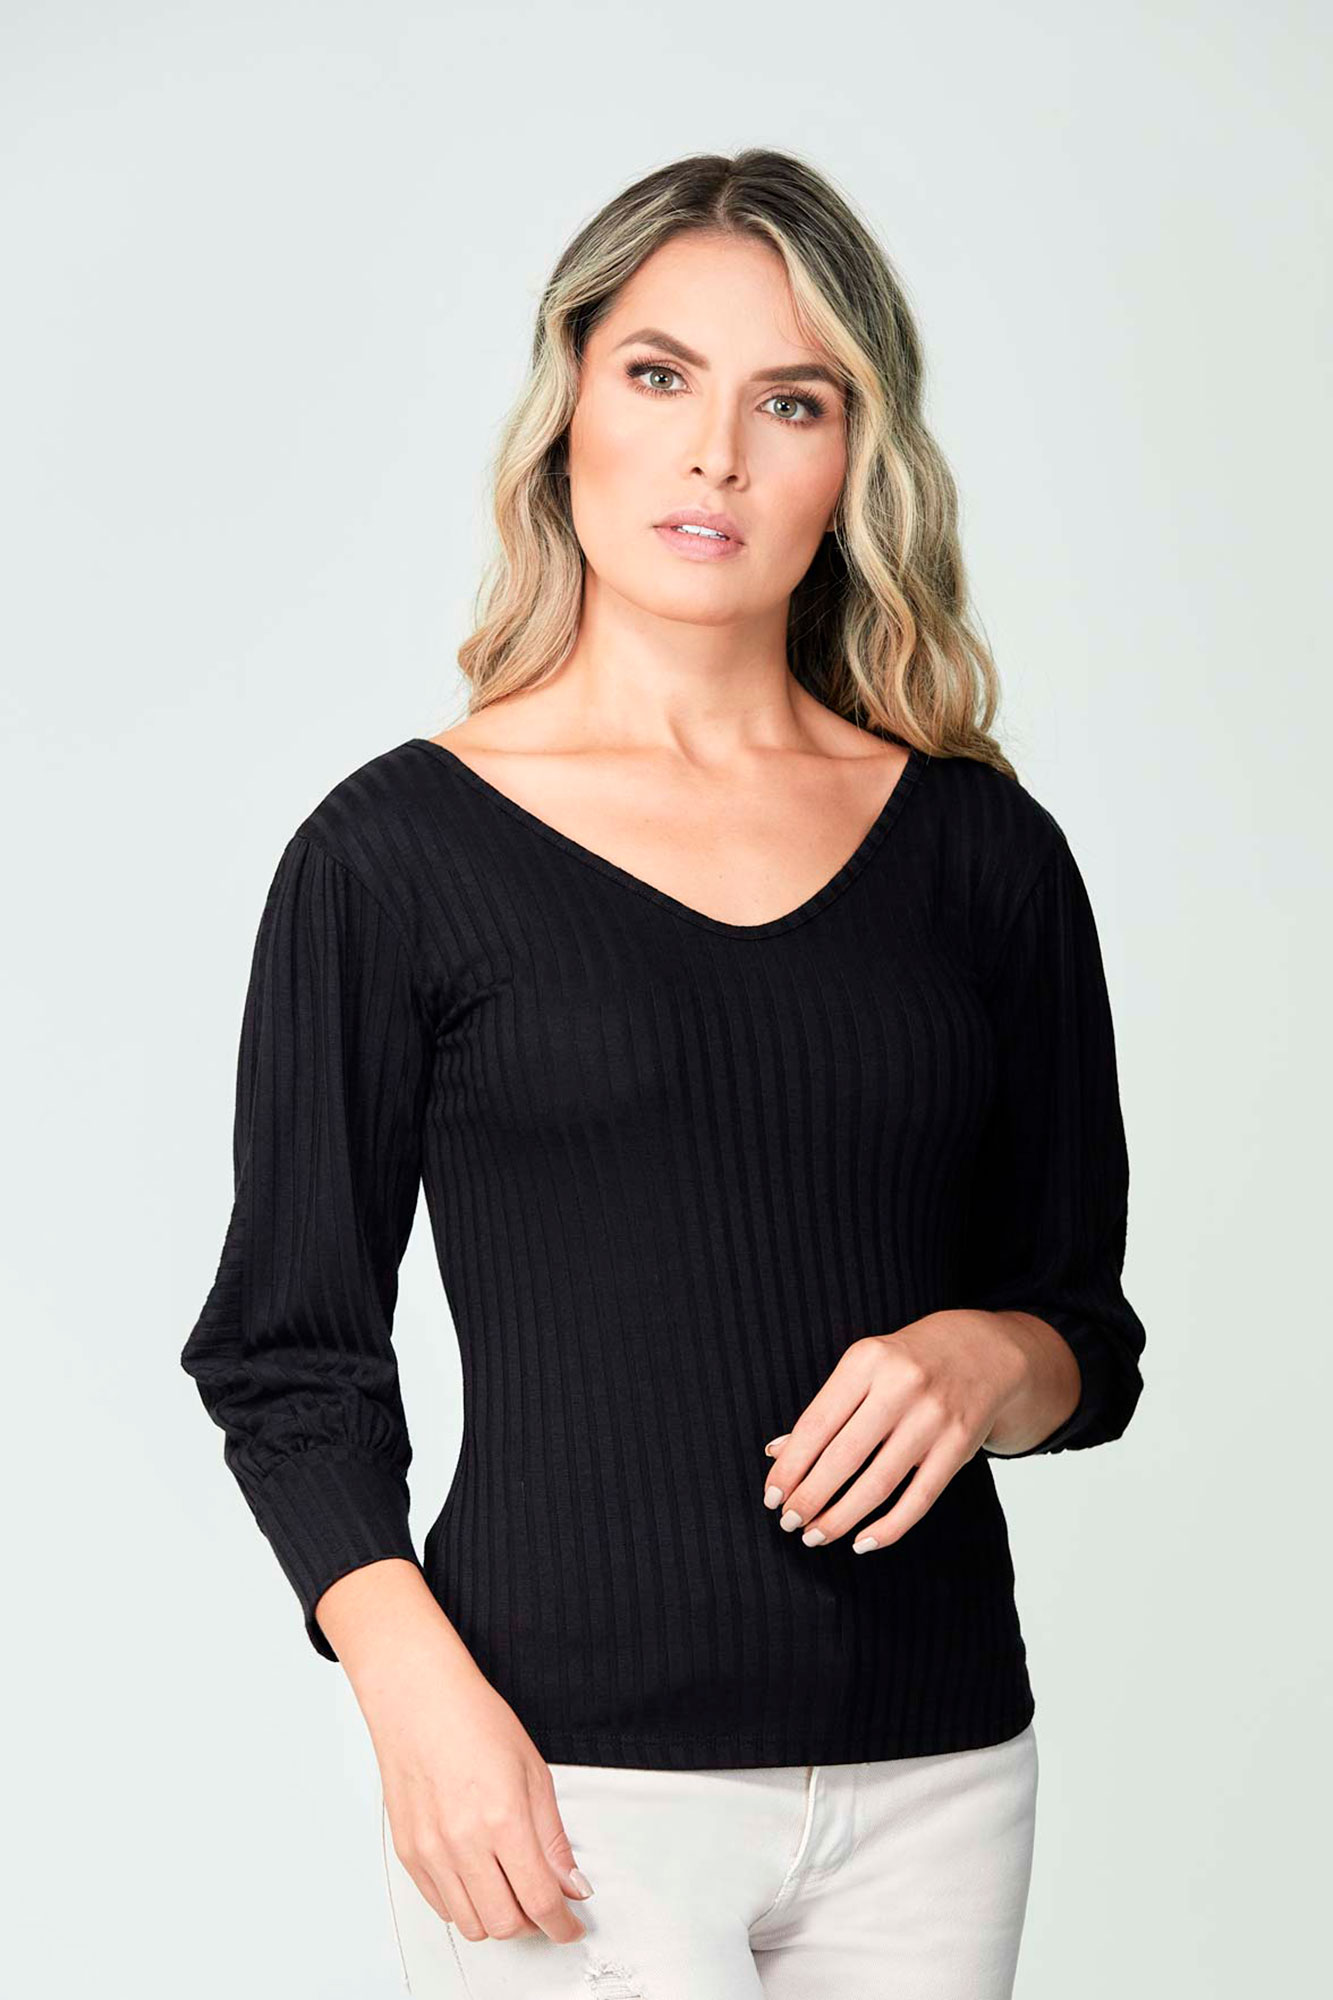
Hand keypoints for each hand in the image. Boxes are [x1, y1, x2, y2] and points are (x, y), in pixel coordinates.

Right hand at [373, 1659, 593, 1944]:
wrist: (419, 1700)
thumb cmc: (475, 1721)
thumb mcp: (534, 1772)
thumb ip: (553, 1838)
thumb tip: (571, 1884)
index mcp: (503, 1819)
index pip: (540, 1900)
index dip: (563, 1924)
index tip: (571, 1927)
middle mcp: (463, 1842)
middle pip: (505, 1923)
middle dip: (533, 1925)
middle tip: (544, 1906)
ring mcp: (431, 1851)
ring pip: (471, 1924)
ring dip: (498, 1919)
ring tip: (512, 1892)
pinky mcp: (409, 1853)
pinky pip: (441, 1906)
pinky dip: (466, 1906)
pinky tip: (480, 1880)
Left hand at [759, 1310, 1029, 1552]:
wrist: (981, 1351)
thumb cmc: (907, 1364)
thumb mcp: (863, 1369)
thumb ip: (825, 1411)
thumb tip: (777, 1454)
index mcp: (866, 1361)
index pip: (816, 1424)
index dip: (790, 1467)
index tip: (771, 1497)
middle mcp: (901, 1387)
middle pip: (843, 1457)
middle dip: (809, 1498)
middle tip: (788, 1522)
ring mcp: (933, 1418)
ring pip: (878, 1484)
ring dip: (841, 1518)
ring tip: (815, 1535)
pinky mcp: (959, 1446)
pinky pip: (919, 1499)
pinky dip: (888, 1527)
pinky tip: (862, 1541)